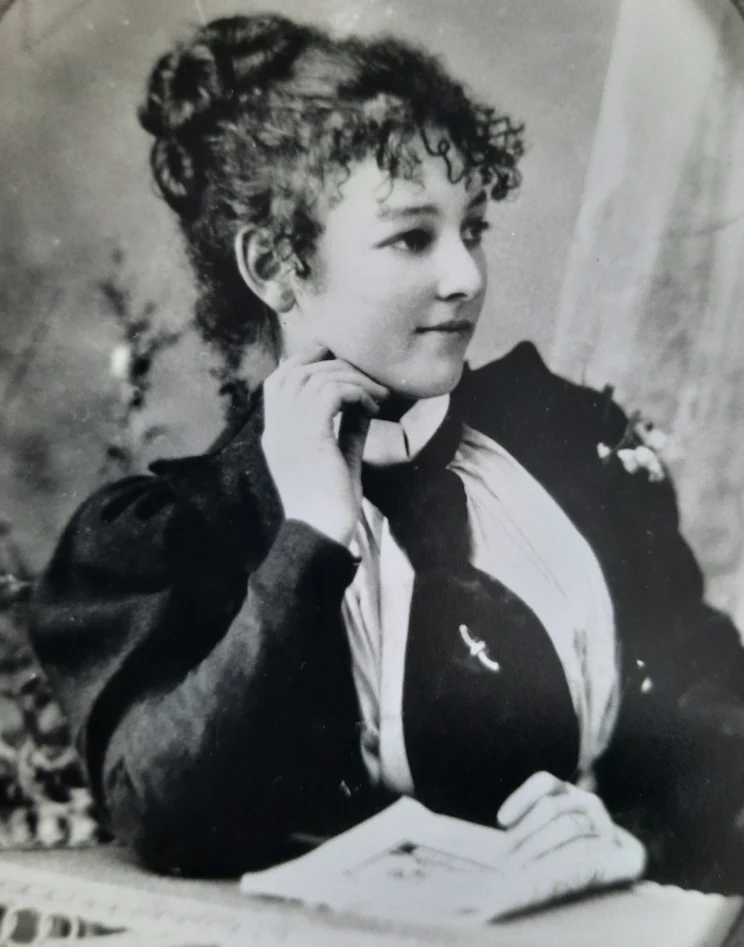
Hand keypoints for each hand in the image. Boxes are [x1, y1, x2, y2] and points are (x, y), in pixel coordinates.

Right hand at [261, 347, 388, 546]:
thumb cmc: (332, 504)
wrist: (323, 533)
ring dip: (353, 379)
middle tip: (367, 379)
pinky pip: (332, 392)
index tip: (337, 362)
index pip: (278, 381)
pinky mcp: (310, 436)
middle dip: (334, 365)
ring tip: (378, 396)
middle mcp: (276, 428)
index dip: (306, 362)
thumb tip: (363, 401)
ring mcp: (289, 431)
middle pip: (296, 371)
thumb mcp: (340, 457)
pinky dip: (356, 392)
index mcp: (276, 434)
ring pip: (317, 378)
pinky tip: (373, 408)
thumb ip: (346, 428)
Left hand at [490, 772, 646, 918]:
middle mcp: (588, 802)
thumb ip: (529, 828)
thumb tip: (500, 836)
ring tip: (519, 869)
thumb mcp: (548, 832)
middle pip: (550, 806)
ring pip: (567, 826)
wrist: (618, 866)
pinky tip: (544, 875)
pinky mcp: (619, 847)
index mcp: (568, 792)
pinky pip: (586, 850)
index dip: (521, 798)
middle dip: (525, 832)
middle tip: (505, 858)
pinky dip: (560, 861)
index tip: (502, 822)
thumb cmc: (569, 849)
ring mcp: (605, 823)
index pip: (544, 782)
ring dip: (539, 849)